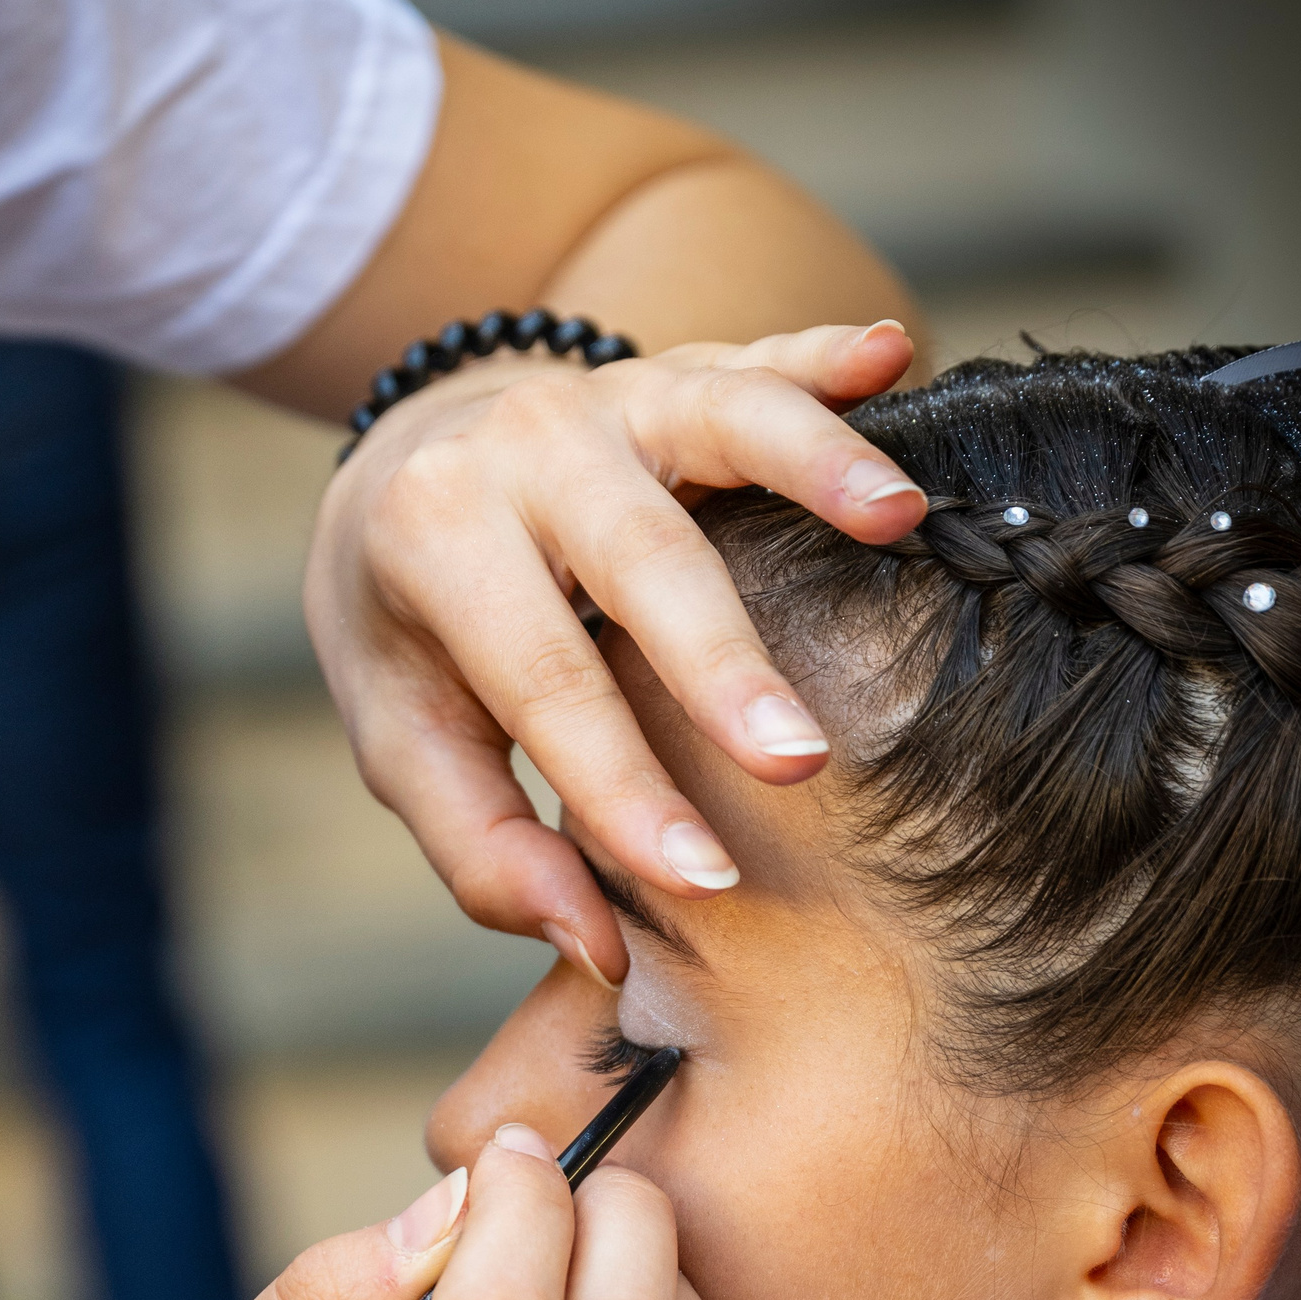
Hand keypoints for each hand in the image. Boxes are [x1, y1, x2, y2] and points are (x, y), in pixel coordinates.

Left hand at [303, 321, 923, 979]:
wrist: (402, 473)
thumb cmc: (414, 631)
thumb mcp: (405, 741)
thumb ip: (483, 849)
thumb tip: (598, 946)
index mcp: (437, 538)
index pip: (541, 679)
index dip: (620, 787)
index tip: (703, 880)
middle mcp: (524, 449)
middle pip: (639, 553)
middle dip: (721, 659)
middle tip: (799, 759)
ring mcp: (610, 394)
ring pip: (719, 417)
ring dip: (813, 463)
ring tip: (898, 517)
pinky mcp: (679, 372)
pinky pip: (762, 358)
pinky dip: (830, 355)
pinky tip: (894, 353)